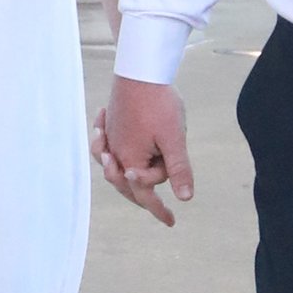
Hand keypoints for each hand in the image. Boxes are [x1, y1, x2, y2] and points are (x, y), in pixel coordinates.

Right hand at [97, 78, 192, 226]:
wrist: (140, 71)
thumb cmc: (158, 104)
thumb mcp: (174, 139)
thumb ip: (178, 169)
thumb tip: (185, 198)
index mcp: (130, 161)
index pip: (144, 195)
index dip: (159, 210)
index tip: (171, 222)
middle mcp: (114, 152)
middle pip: (127, 184)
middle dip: (142, 194)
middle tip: (158, 206)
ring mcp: (110, 137)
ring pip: (116, 167)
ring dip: (126, 175)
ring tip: (136, 178)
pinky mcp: (110, 123)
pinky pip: (107, 145)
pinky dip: (111, 150)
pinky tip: (113, 144)